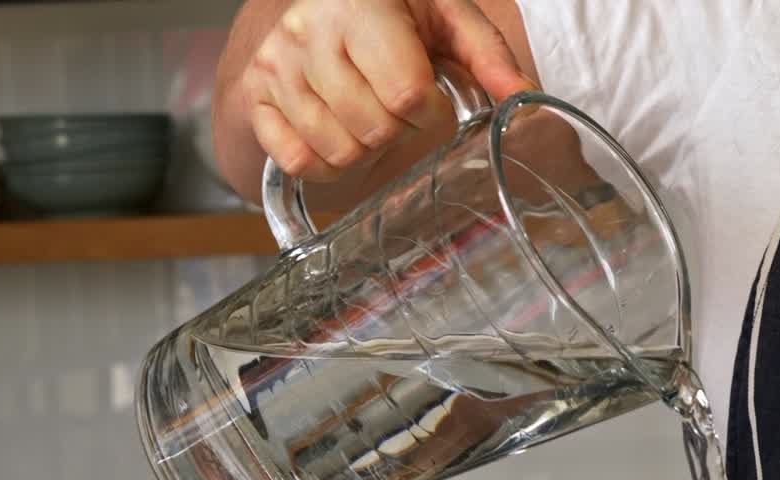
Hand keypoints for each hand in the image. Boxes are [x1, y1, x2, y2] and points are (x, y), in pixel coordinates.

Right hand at [238, 0, 533, 180]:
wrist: (330, 2)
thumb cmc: (399, 13)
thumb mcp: (448, 18)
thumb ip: (489, 57)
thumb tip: (524, 100)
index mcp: (360, 3)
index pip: (405, 94)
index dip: (428, 109)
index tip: (428, 95)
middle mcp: (308, 30)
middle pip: (372, 128)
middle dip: (398, 130)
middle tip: (397, 106)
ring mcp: (275, 65)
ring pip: (337, 150)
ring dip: (365, 149)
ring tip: (369, 115)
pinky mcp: (254, 96)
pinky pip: (297, 161)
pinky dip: (325, 162)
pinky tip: (338, 132)